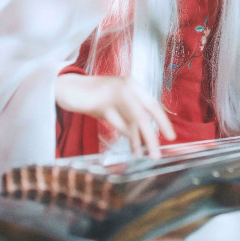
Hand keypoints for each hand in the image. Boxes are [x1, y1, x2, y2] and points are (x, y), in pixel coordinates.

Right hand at [55, 74, 175, 158]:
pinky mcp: (101, 102)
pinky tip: (132, 147)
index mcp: (132, 85)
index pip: (152, 104)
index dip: (162, 121)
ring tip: (147, 154)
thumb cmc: (93, 98)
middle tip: (158, 153)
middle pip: (145, 113)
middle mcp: (126, 87)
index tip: (171, 137)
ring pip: (134, 119)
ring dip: (140, 139)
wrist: (68, 87)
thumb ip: (128, 119)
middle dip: (153, 134)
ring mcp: (114, 92)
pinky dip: (126, 135)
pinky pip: (117, 121)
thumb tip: (144, 139)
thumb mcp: (115, 107)